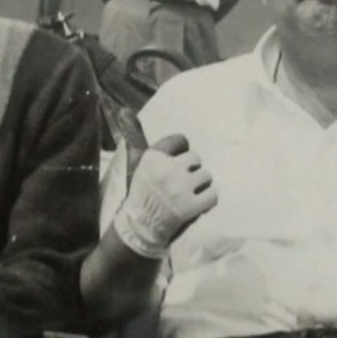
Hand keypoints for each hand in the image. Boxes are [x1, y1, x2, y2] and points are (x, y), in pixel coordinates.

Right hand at [112, 134, 217, 257]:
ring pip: (207, 176)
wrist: (141, 228)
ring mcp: (180, 189)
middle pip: (196, 159)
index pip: (182, 141)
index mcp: (153, 156)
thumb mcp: (136, 162)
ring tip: (186, 197)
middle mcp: (166, 169)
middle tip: (177, 187)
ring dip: (200, 187)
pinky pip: (213, 195)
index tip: (169, 170)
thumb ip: (134, 134)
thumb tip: (123, 109)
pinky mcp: (191, 206)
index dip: (179, 157)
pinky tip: (195, 207)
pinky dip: (207, 202)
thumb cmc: (141, 192)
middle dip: (190, 173)